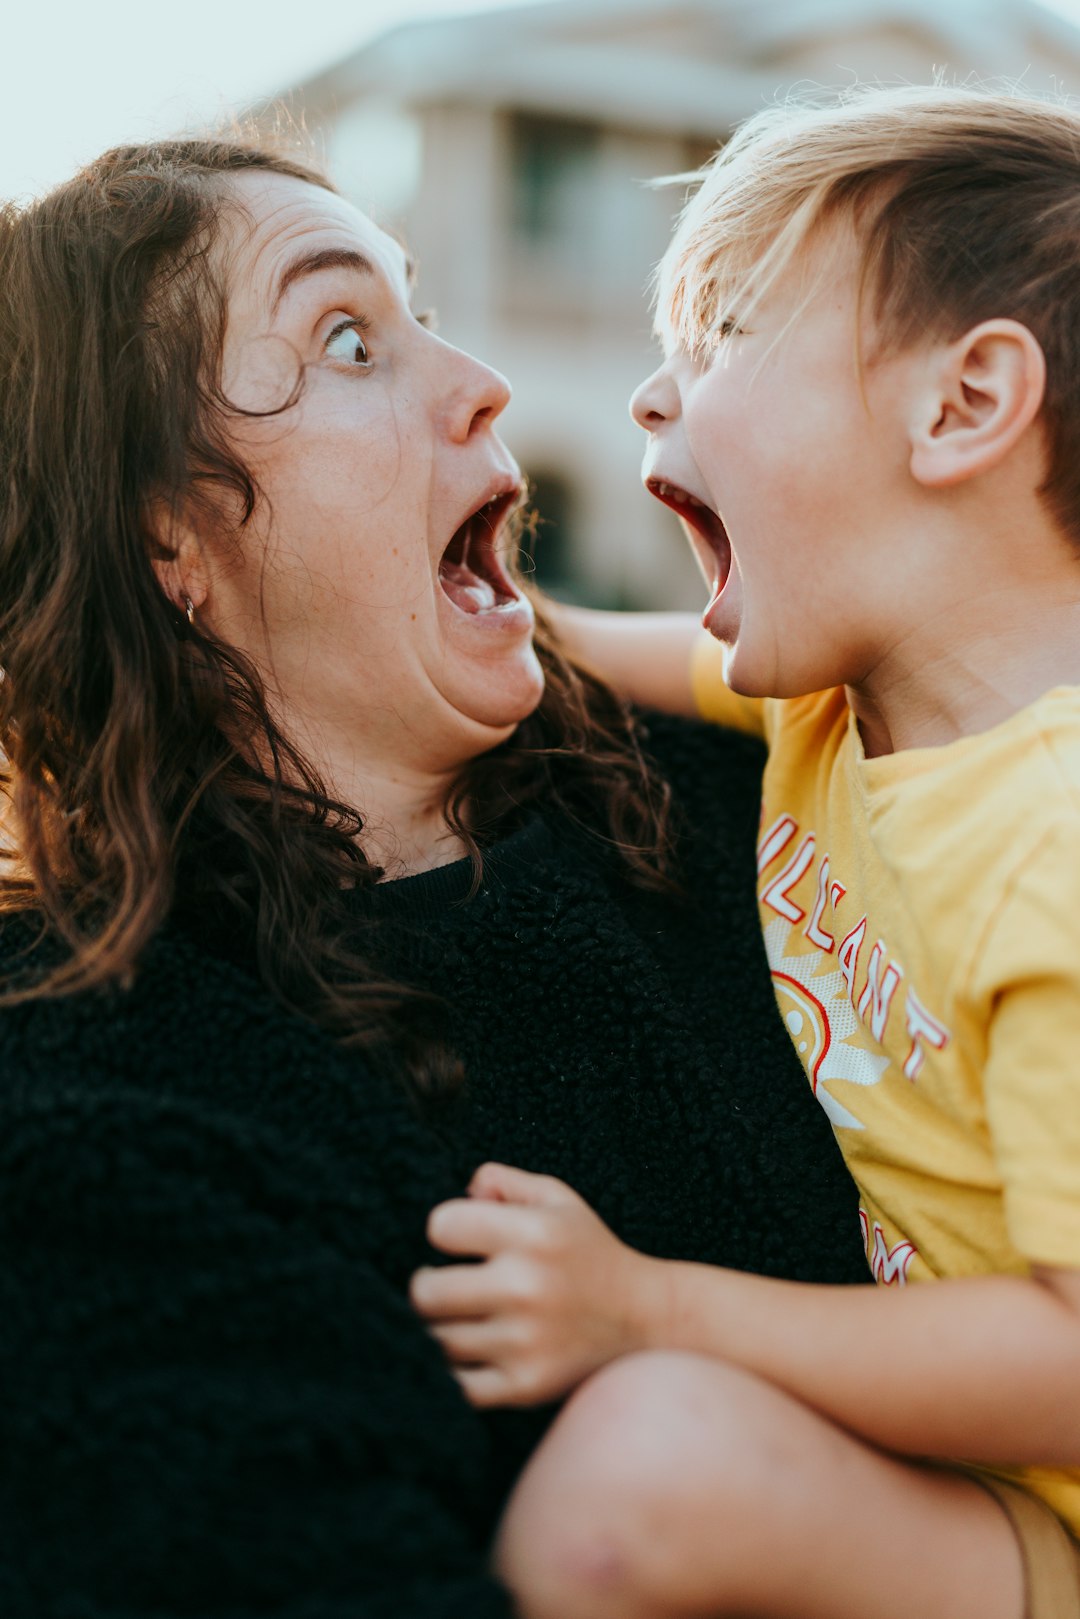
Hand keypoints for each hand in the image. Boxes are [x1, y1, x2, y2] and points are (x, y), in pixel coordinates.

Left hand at [410, 1162, 661, 1407]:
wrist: (647, 1320)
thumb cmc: (590, 1252)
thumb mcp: (557, 1199)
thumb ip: (503, 1180)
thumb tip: (461, 1192)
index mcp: (534, 1234)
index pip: (441, 1226)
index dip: (446, 1230)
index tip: (461, 1240)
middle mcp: (528, 1287)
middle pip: (425, 1291)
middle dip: (427, 1284)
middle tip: (444, 1284)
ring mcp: (526, 1342)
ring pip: (437, 1340)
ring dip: (440, 1328)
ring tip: (459, 1316)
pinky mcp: (526, 1386)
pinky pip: (456, 1386)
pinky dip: (452, 1372)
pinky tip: (467, 1351)